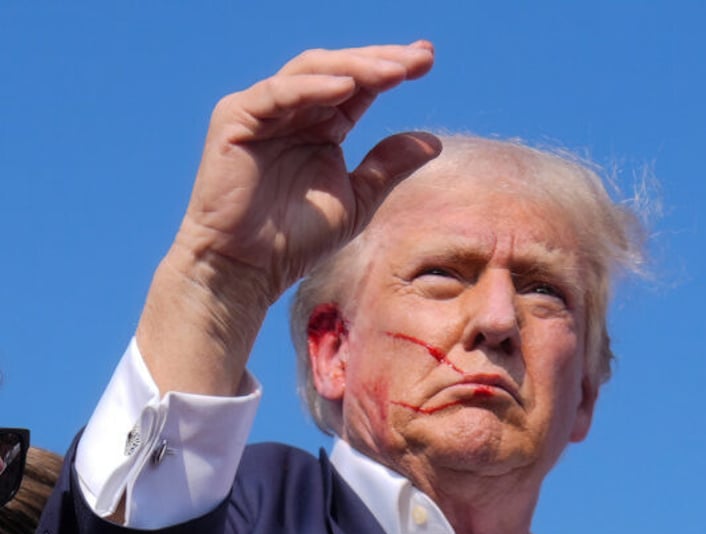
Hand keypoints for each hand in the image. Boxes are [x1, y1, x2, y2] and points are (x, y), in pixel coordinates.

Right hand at [179, 42, 438, 301]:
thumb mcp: (357, 199)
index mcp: (322, 126)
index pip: (361, 86)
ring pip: (311, 72)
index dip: (392, 69)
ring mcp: (262, 111)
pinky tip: (347, 88)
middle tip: (419, 58)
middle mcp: (294, 111)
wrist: (249, 269)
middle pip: (340, 70)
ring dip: (354, 68)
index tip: (428, 61)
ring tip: (394, 72)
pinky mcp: (235, 119)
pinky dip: (312, 88)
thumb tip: (435, 142)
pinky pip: (277, 93)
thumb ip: (388, 166)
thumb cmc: (297, 240)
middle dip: (381, 60)